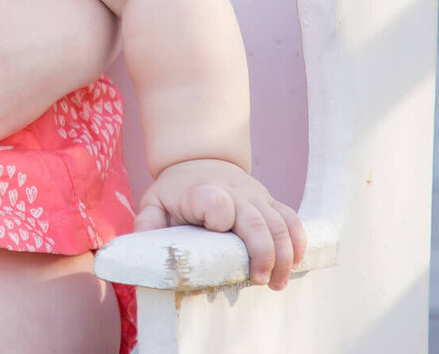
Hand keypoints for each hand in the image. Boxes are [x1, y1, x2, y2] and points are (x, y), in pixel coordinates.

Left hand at [135, 158, 305, 289]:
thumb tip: (143, 251)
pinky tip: (296, 263)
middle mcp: (233, 192)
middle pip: (256, 221)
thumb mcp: (155, 203)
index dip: (219, 214)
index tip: (217, 229)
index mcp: (201, 192)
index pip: (215, 201)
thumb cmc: (176, 191)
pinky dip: (298, 242)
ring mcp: (256, 196)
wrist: (199, 160)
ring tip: (275, 283)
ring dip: (283, 256)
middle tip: (258, 280)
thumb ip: (149, 225)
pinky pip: (291, 220)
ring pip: (279, 224)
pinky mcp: (270, 202)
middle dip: (262, 253)